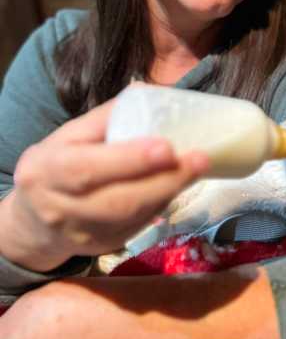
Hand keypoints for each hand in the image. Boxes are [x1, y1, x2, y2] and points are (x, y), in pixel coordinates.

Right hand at [0, 99, 209, 270]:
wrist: (32, 221)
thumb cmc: (56, 166)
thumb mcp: (68, 136)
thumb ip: (104, 118)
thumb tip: (145, 91)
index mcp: (47, 172)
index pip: (88, 169)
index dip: (129, 161)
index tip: (166, 148)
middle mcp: (60, 209)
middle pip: (118, 201)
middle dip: (164, 180)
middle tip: (200, 158)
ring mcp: (82, 235)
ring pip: (133, 217)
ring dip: (170, 191)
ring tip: (197, 168)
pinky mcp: (103, 247)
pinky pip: (138, 226)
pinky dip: (163, 203)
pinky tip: (179, 184)